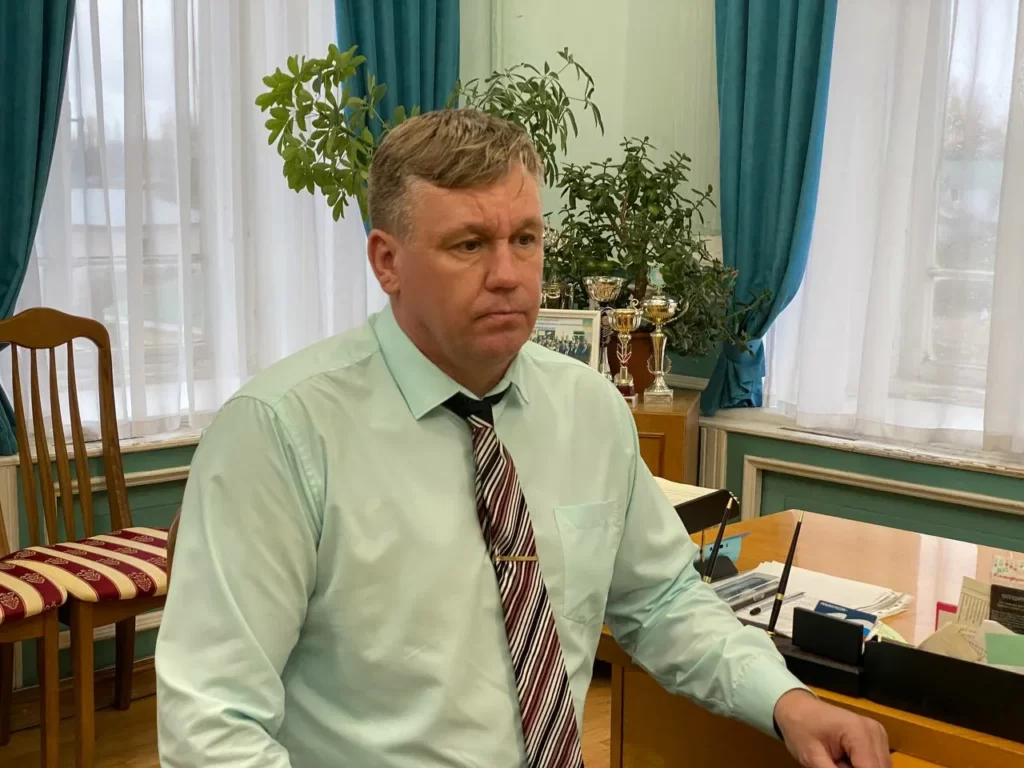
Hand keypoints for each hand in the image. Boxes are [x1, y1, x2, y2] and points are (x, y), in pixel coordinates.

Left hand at [774, 690, 890, 767]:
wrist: (797, 709)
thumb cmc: (800, 728)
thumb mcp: (812, 758)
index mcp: (859, 732)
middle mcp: (875, 731)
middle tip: (833, 763)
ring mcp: (878, 734)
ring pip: (880, 767)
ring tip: (836, 762)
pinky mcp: (877, 738)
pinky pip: (877, 763)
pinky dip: (861, 766)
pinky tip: (844, 761)